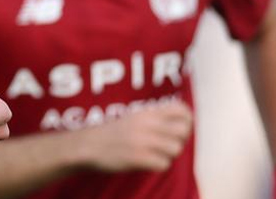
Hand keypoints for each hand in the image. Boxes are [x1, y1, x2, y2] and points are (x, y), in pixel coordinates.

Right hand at [77, 100, 193, 172]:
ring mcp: (143, 141)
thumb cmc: (112, 133)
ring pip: (175, 149)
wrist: (88, 145)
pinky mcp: (138, 157)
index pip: (181, 110)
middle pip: (183, 131)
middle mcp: (148, 124)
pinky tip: (147, 163)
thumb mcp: (133, 117)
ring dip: (168, 155)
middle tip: (168, 145)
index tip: (179, 129)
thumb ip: (154, 118)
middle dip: (180, 141)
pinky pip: (164, 164)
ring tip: (156, 155)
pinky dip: (158, 166)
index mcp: (147, 113)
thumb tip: (180, 126)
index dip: (187, 121)